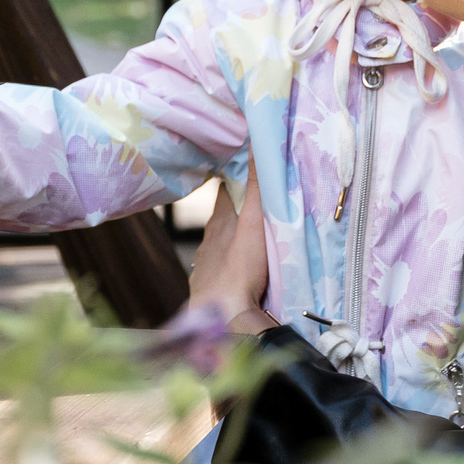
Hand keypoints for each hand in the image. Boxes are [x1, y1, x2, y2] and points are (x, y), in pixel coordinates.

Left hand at [188, 167, 273, 332]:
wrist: (222, 319)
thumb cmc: (239, 271)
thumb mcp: (253, 225)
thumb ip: (256, 188)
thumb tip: (255, 143)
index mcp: (219, 223)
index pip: (227, 191)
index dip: (236, 177)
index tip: (247, 165)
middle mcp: (208, 242)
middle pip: (223, 218)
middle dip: (237, 207)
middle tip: (255, 198)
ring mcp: (206, 266)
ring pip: (219, 244)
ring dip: (232, 237)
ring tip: (249, 234)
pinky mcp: (209, 288)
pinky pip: (220, 269)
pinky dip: (229, 263)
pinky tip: (238, 269)